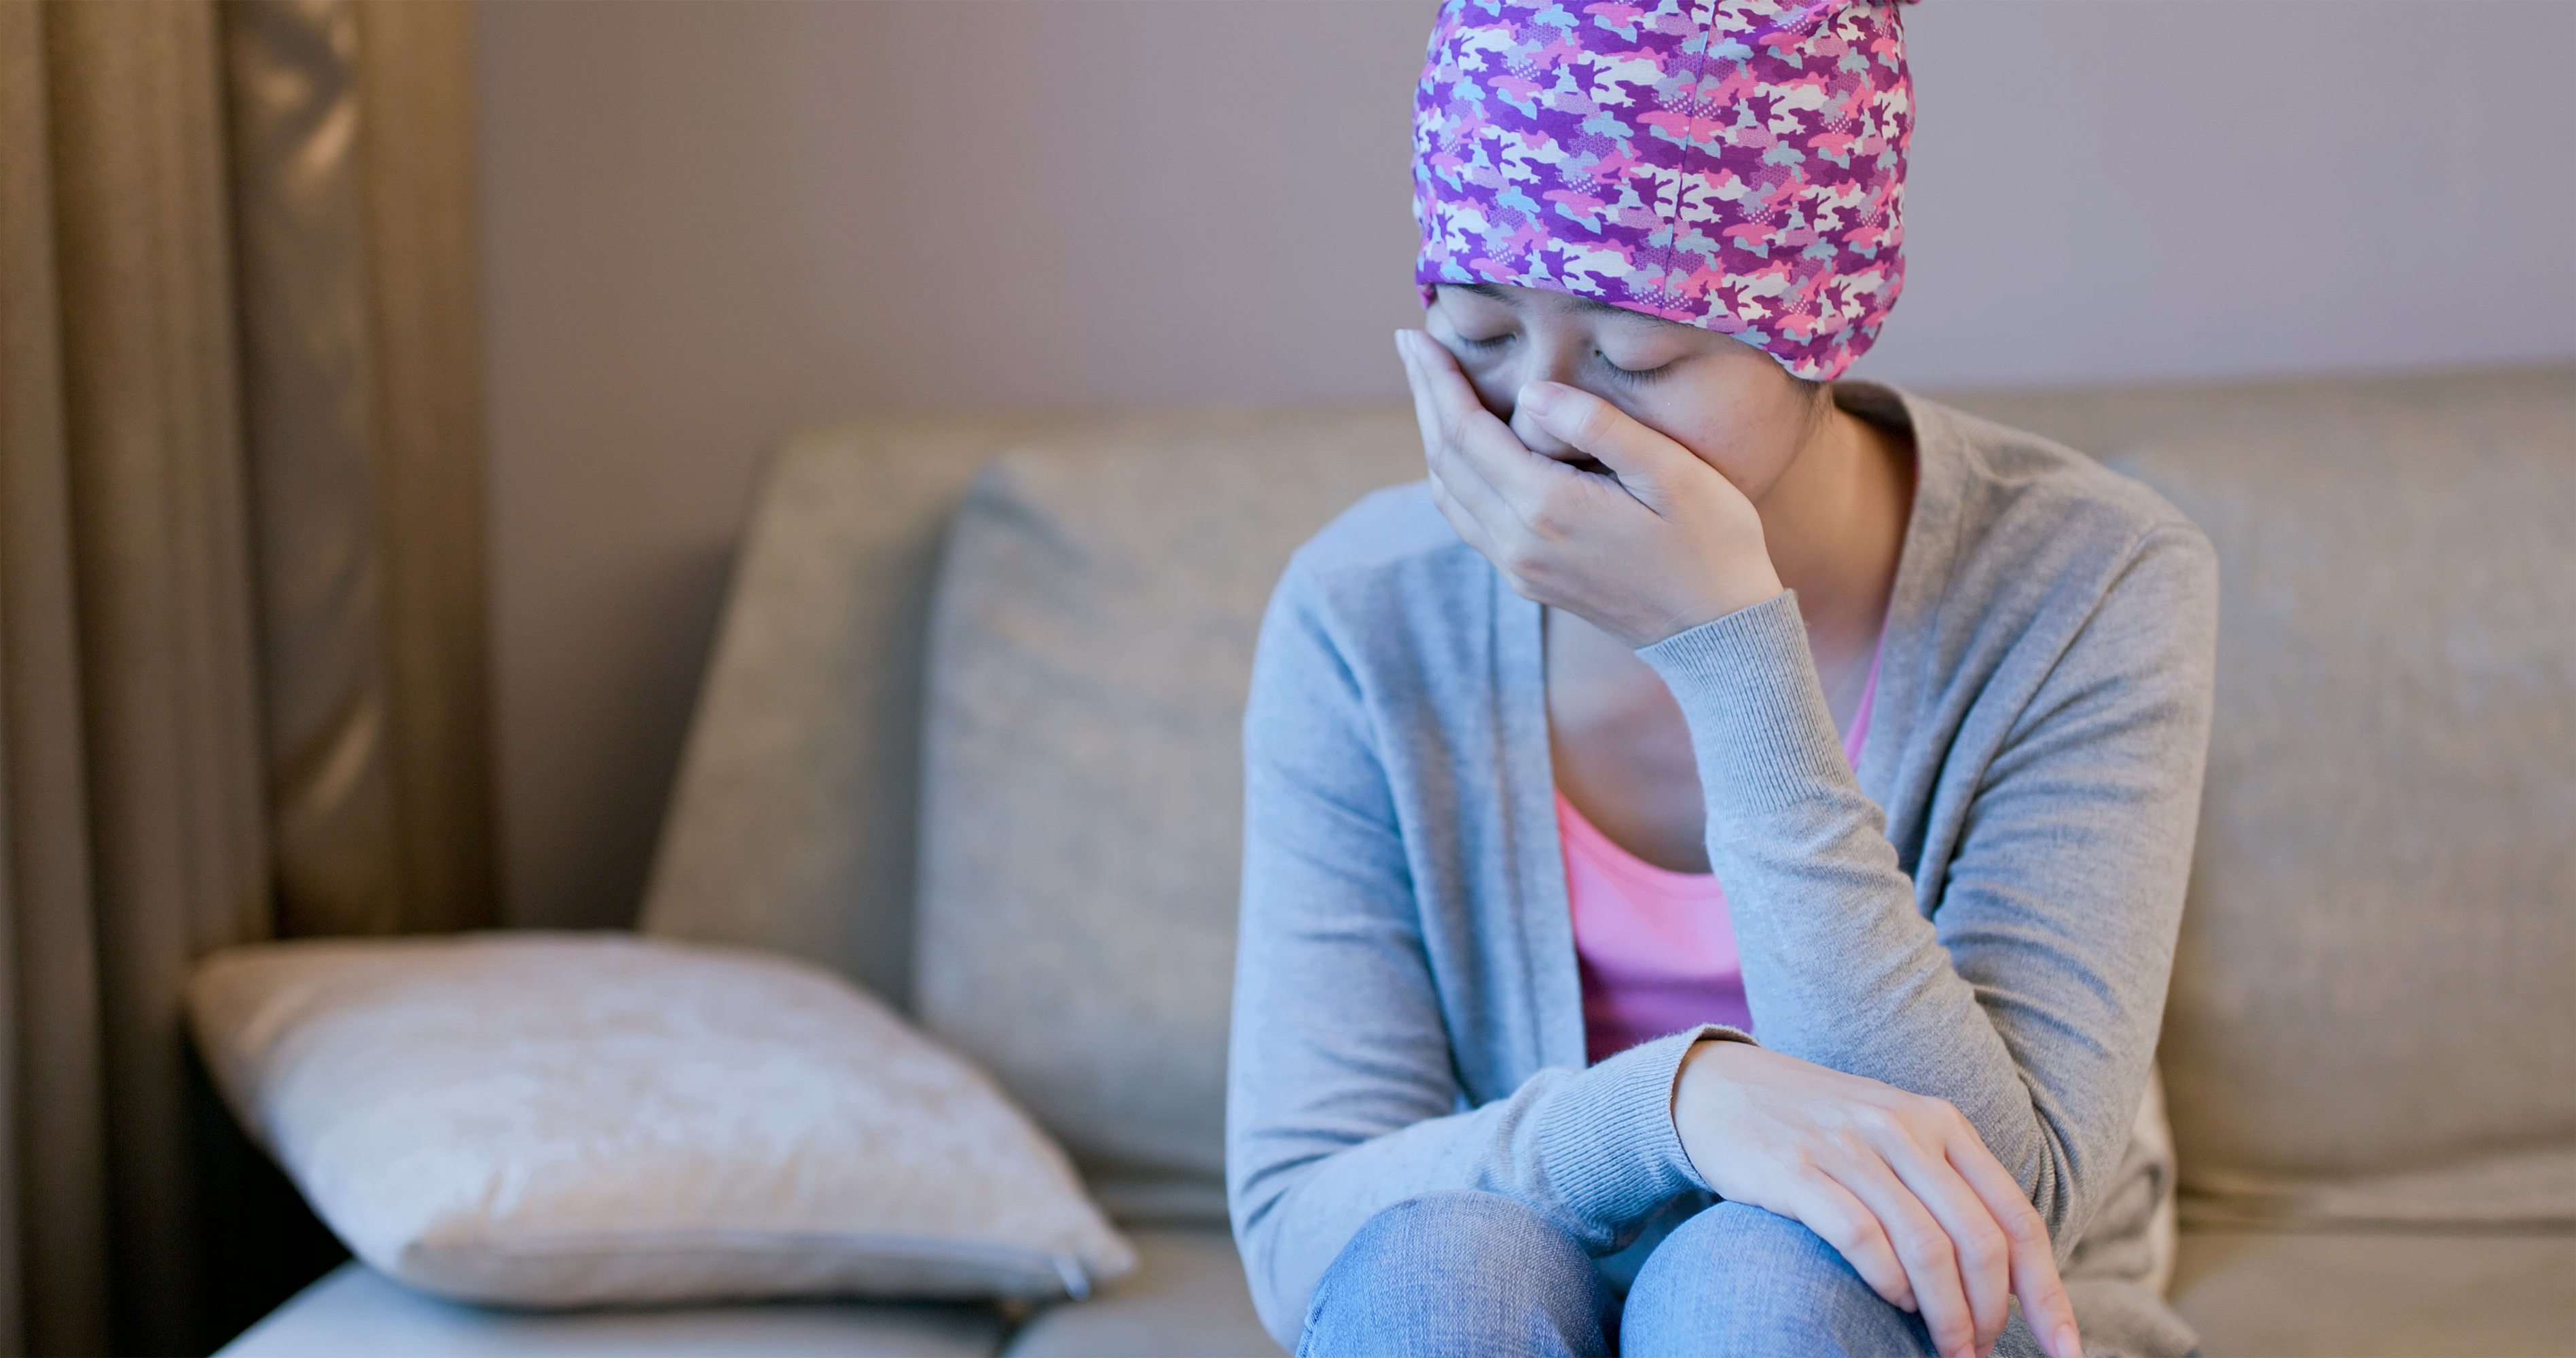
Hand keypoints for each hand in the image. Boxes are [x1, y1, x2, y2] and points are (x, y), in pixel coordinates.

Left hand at [1394, 328, 1782, 647]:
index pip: (1465, 432)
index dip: (1437, 380)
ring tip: (1431, 387)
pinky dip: (1453, 475)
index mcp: (1547, 508)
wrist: (1718, 634)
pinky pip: (1468, 520)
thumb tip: (1533, 391)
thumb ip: (1601, 427)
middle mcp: (1518, 542)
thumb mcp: (1673, 474)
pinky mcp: (1528, 579)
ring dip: (1433, 436)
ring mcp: (1519, 567)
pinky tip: (1462, 448)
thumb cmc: (1712, 544)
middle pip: (1445, 459)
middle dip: (1425, 397)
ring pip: (1448, 493)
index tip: (1414, 335)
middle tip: (1409, 345)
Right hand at [1671, 1040, 2083, 1357]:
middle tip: (1977, 1352)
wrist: (1720, 1088)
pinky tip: (1892, 1299)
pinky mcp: (1796, 1169)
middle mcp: (1903, 1128)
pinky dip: (1887, 1282)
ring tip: (1945, 1346)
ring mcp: (1848, 1147)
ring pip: (1926, 1248)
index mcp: (1940, 1123)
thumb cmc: (1818, 1127)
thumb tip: (2002, 1277)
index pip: (2017, 1218)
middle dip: (1989, 1313)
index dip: (2048, 1293)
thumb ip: (1946, 1186)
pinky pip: (1860, 1237)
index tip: (2064, 1350)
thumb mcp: (1895, 1135)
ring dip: (1945, 1314)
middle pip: (1979, 1240)